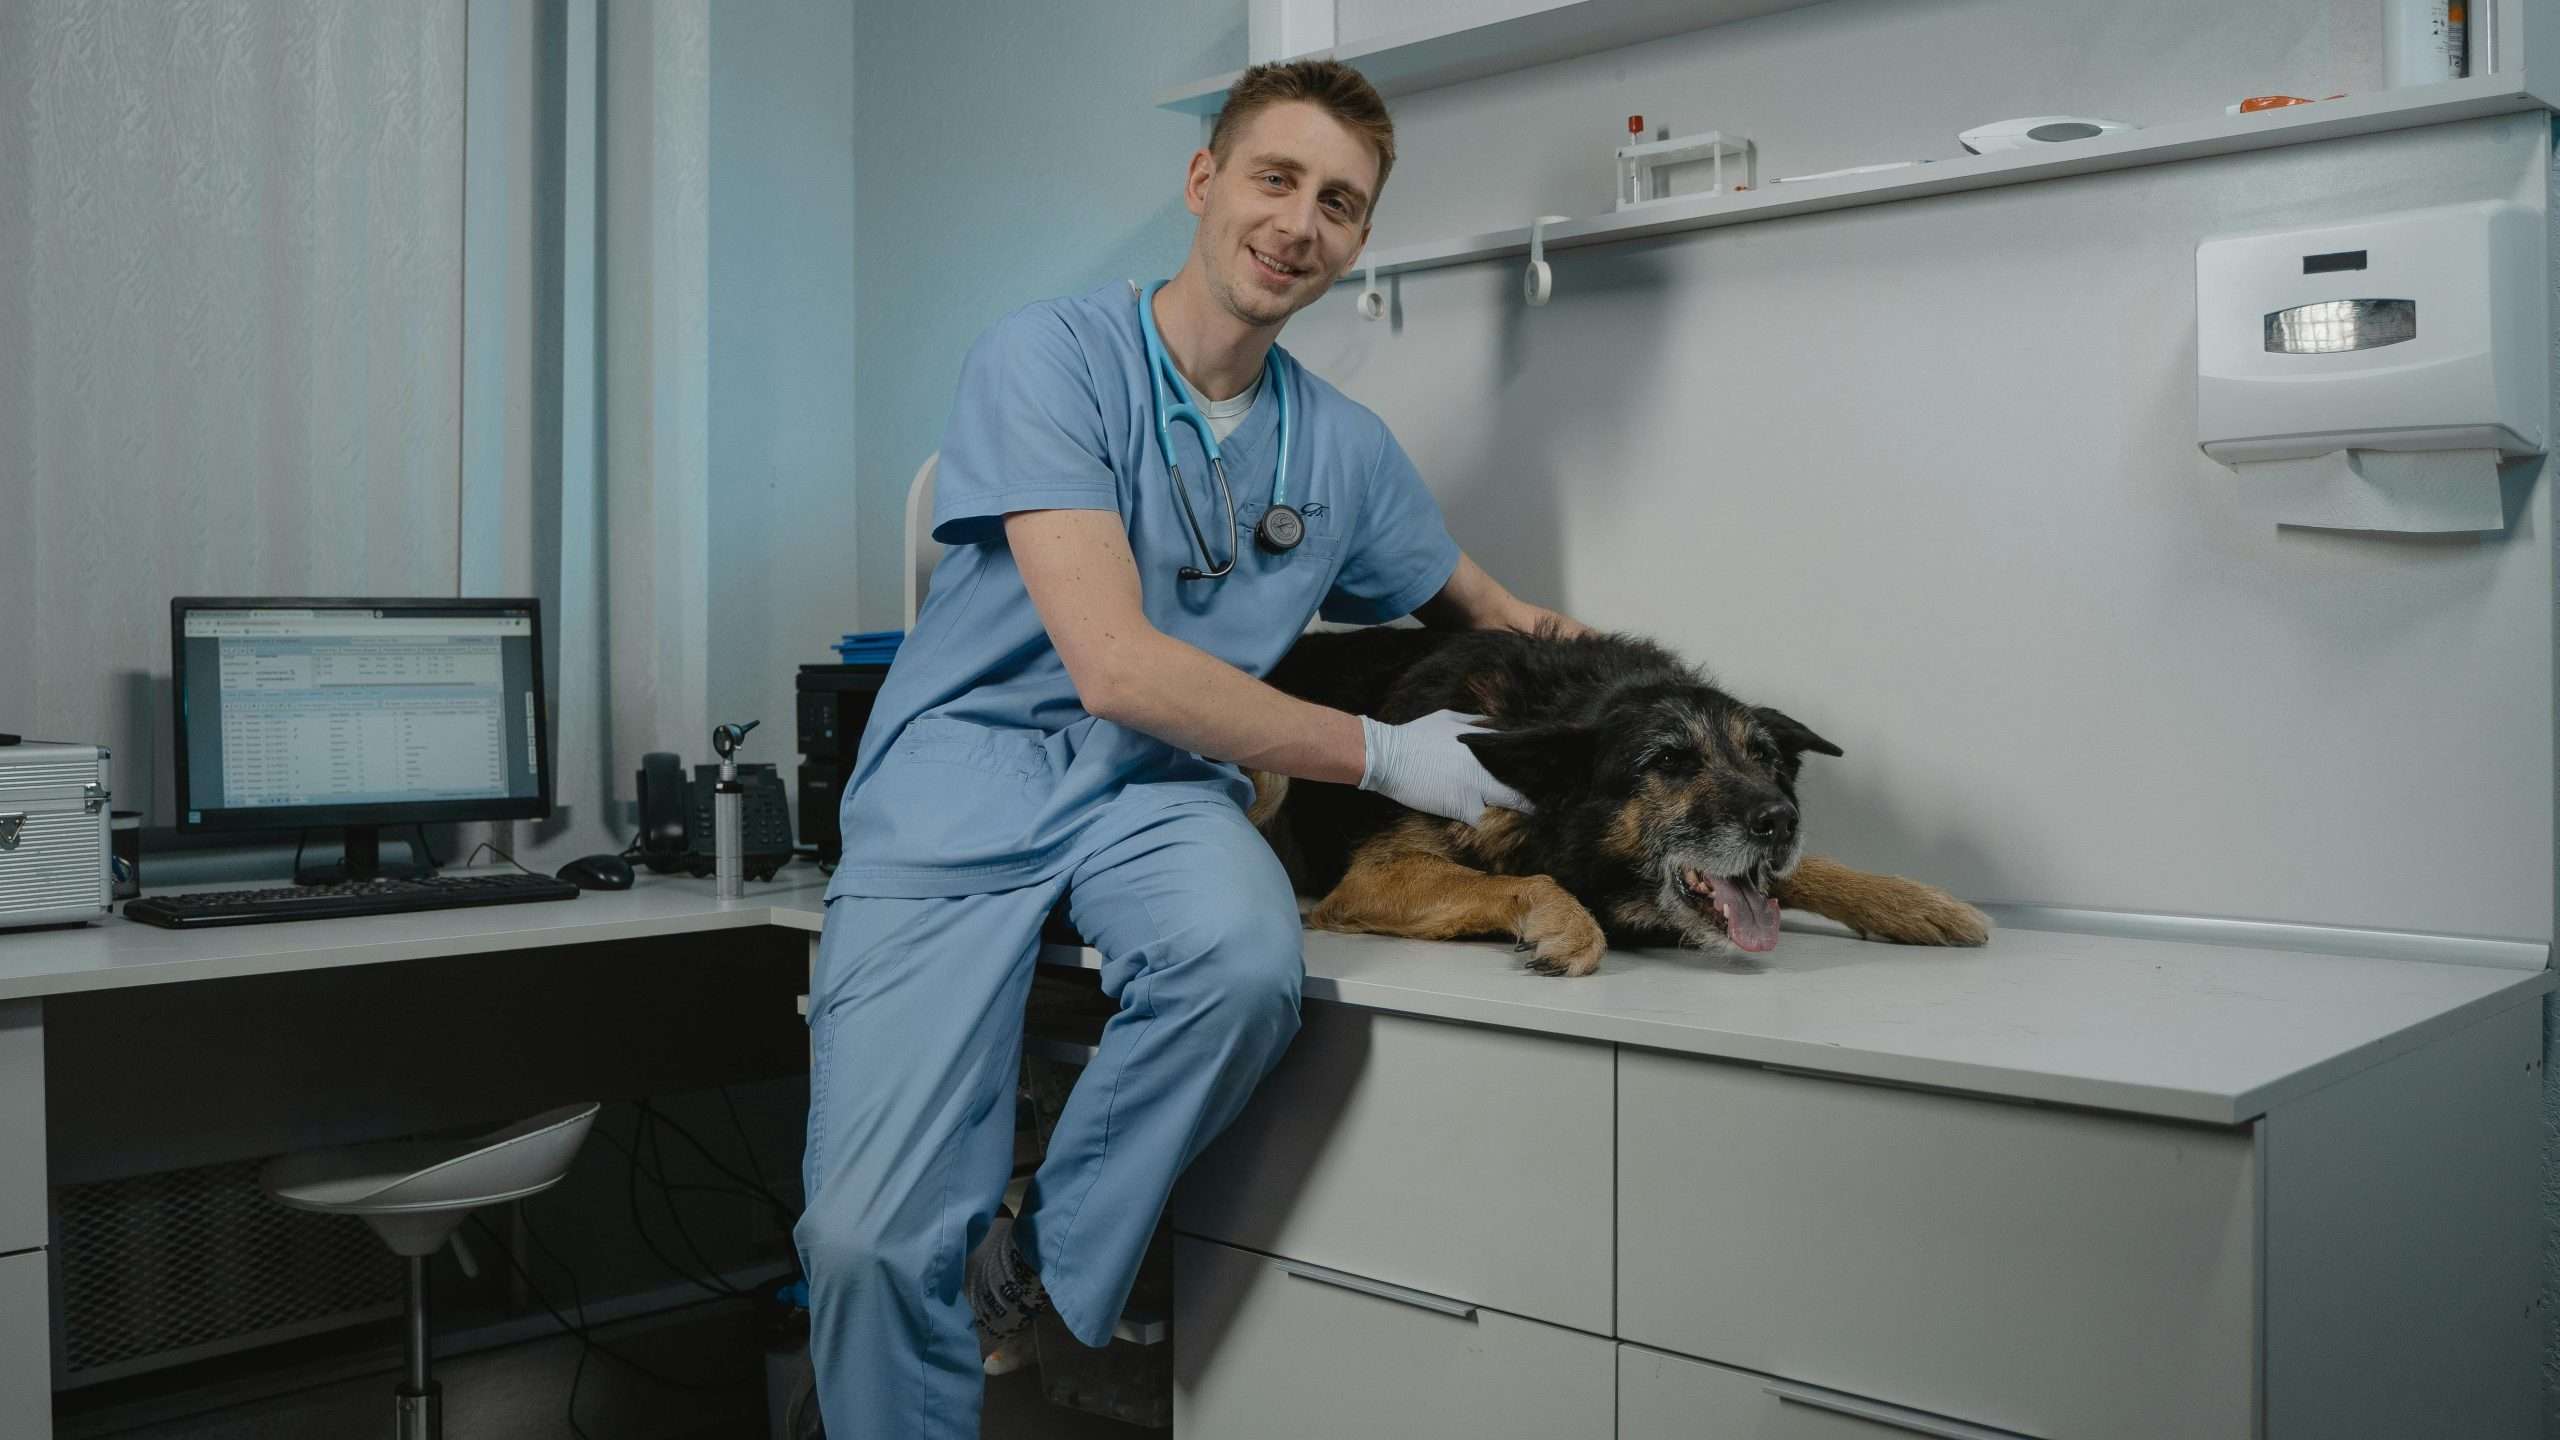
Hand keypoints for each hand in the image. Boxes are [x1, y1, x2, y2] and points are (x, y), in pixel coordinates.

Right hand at [1357, 710, 1532, 825]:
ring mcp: (1472, 790)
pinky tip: (1495, 836)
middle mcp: (1483, 770)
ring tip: (1517, 827)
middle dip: (1526, 804)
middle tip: (1536, 812)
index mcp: (1483, 746)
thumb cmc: (1415, 735)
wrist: (1387, 757)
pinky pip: (1482, 823)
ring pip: (1503, 810)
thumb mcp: (1447, 719)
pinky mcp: (1458, 807)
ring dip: (1509, 819)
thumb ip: (1474, 722)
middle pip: (1516, 791)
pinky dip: (1489, 829)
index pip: (1517, 762)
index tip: (1540, 783)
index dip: (1530, 776)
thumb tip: (1494, 722)